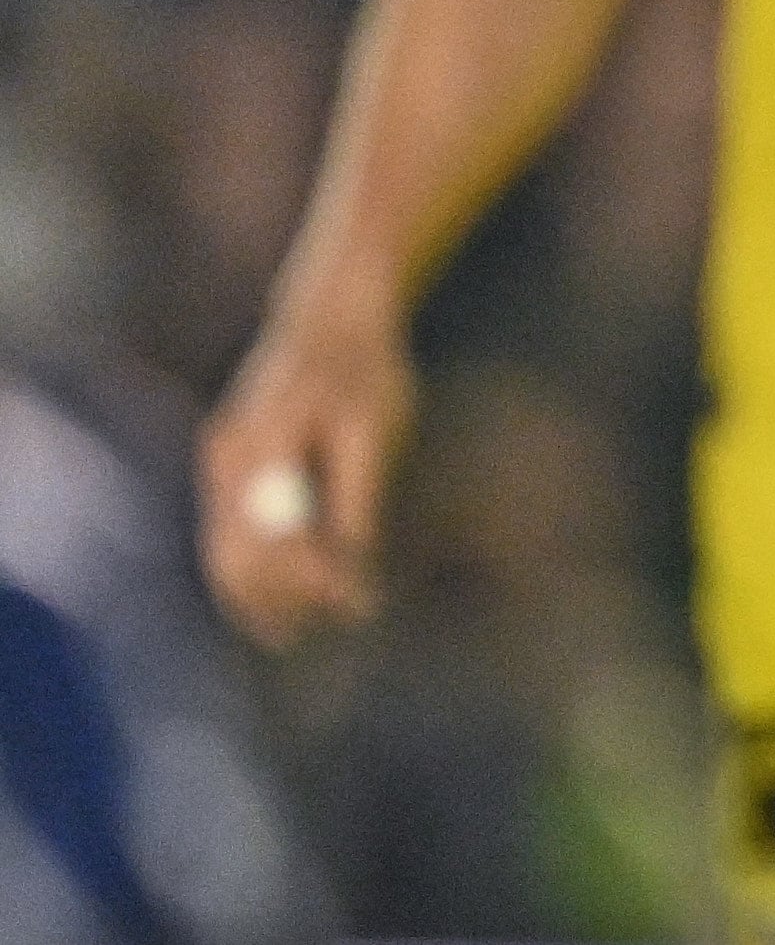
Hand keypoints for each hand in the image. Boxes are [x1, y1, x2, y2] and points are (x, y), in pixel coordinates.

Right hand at [197, 304, 411, 648]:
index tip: (356, 606)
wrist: (329, 318)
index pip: (283, 536)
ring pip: (223, 548)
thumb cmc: (365, 372)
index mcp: (270, 443)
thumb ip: (358, 497)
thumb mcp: (376, 430)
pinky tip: (267, 602)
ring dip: (254, 596)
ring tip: (288, 634)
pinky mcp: (223, 463)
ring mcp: (219, 459)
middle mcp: (230, 455)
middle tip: (321, 631)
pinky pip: (223, 530)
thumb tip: (355, 567)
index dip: (318, 581)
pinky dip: (243, 568)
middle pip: (240, 551)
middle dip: (281, 599)